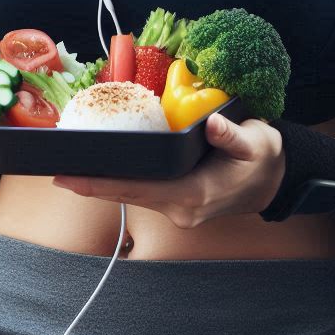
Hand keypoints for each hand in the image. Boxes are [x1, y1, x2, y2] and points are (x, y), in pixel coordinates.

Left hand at [53, 113, 285, 228]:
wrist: (276, 179)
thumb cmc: (263, 158)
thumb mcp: (256, 143)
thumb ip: (232, 136)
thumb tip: (212, 127)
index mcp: (196, 195)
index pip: (140, 190)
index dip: (104, 184)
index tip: (72, 178)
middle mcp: (182, 208)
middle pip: (129, 195)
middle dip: (93, 185)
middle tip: (58, 173)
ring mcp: (178, 208)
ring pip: (133, 195)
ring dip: (104, 184)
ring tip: (71, 169)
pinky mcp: (177, 201)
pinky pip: (143, 191)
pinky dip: (120, 181)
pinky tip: (101, 168)